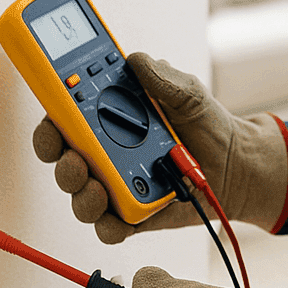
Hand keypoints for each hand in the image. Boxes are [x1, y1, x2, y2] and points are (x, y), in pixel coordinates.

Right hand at [33, 53, 287, 243]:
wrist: (236, 162)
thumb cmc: (205, 122)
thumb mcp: (188, 92)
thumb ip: (163, 78)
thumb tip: (136, 60)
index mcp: (106, 118)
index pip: (64, 117)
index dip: (50, 115)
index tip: (53, 110)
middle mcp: (102, 153)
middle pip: (61, 157)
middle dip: (57, 156)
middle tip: (71, 155)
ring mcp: (114, 185)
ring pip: (79, 194)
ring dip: (80, 192)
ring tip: (97, 187)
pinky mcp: (131, 216)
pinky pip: (109, 226)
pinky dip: (108, 224)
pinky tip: (116, 216)